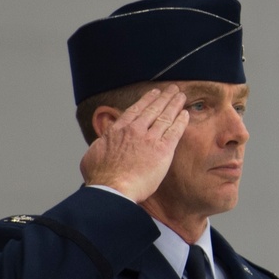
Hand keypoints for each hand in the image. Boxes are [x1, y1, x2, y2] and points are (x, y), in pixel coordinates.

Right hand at [80, 86, 188, 202]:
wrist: (112, 189)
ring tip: (181, 96)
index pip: (135, 110)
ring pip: (165, 116)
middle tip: (172, 89)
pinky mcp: (163, 151)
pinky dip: (181, 121)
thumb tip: (101, 141)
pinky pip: (175, 131)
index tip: (153, 93)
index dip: (146, 100)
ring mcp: (149, 139)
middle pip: (153, 108)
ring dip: (174, 104)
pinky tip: (185, 114)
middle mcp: (135, 130)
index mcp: (118, 130)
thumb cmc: (100, 177)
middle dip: (164, 97)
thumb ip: (100, 144)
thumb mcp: (92, 154)